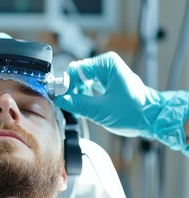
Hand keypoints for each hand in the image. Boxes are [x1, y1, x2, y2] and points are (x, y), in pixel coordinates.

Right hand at [55, 51, 188, 154]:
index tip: (59, 96)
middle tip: (66, 103)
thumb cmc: (134, 112)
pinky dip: (85, 94)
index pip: (76, 69)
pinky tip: (83, 105)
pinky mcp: (110, 82)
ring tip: (76, 106)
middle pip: (78, 74)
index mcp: (107, 64)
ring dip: (78, 93)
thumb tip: (60, 100)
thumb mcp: (100, 110)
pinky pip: (90, 85)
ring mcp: (109, 73)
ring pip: (83, 80)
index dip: (66, 83)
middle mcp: (107, 65)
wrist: (153, 118)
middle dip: (71, 89)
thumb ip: (77, 104)